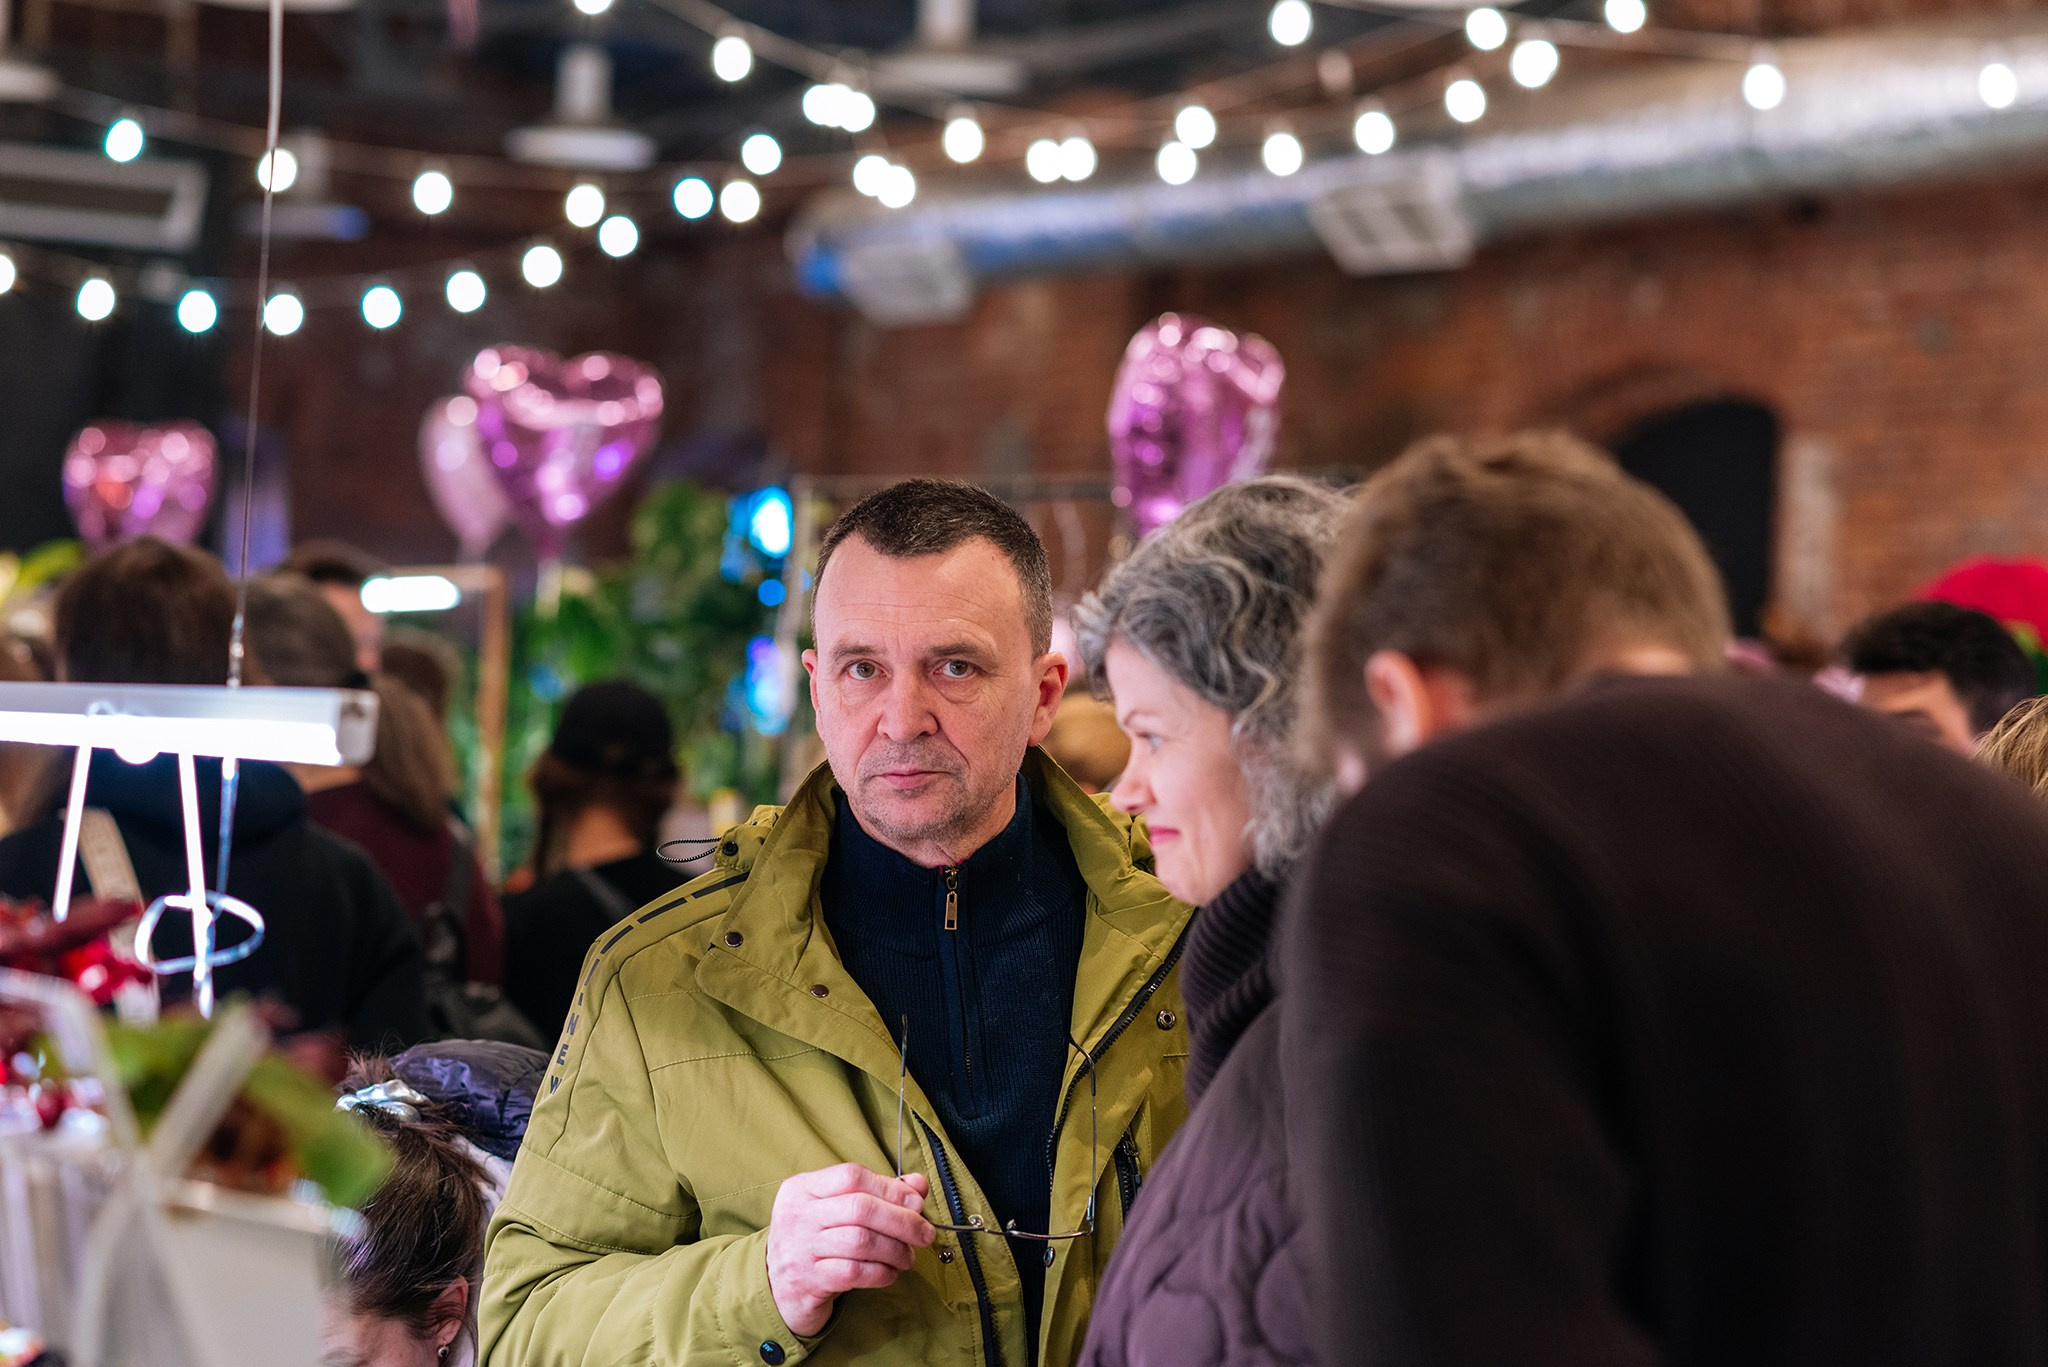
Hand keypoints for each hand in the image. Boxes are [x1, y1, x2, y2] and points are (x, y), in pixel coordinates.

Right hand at [766, 1163, 934, 1336]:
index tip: (916, 1202)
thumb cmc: (814, 1241)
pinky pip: (854, 1273)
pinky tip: (890, 1273)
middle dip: (902, 1220)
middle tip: (924, 1233)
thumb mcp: (836, 1210)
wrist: (777, 1289)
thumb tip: (918, 1185)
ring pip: (860, 1241)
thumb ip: (877, 1193)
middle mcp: (797, 1215)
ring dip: (895, 1249)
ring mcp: (799, 1249)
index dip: (890, 1188)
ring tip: (908, 1257)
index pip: (851, 1176)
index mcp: (802, 1188)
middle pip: (860, 1208)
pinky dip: (880, 1273)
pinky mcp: (807, 1282)